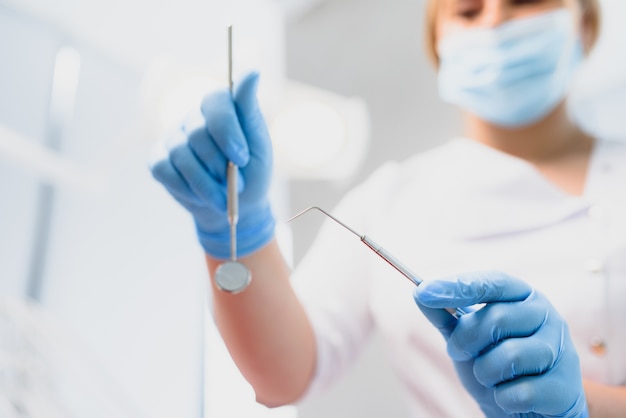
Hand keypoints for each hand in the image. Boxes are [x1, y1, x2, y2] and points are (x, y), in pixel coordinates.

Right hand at [150, 71, 274, 258]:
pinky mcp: (158, 159)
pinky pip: (164, 170)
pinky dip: (185, 188)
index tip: (242, 158)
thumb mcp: (260, 146)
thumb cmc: (252, 173)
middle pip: (197, 133)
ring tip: (222, 198)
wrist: (236, 208)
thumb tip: (252, 72)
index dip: (227, 130)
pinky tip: (200, 197)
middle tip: (237, 186)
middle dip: (219, 165)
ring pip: (181, 155)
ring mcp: (173, 137)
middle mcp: (194, 118)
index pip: (216, 101)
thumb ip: (250, 112)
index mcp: (221, 108)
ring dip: (205, 183)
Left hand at [413, 271, 587, 417]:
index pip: (492, 282)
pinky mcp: (565, 388)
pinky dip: (502, 398)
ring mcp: (560, 350)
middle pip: (496, 318)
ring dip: (485, 373)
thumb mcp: (467, 337)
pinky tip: (509, 396)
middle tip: (459, 352)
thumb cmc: (498, 364)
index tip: (423, 291)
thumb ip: (445, 315)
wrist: (532, 409)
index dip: (458, 285)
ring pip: (509, 356)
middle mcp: (547, 316)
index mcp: (523, 296)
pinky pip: (519, 392)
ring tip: (490, 377)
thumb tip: (419, 291)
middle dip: (466, 341)